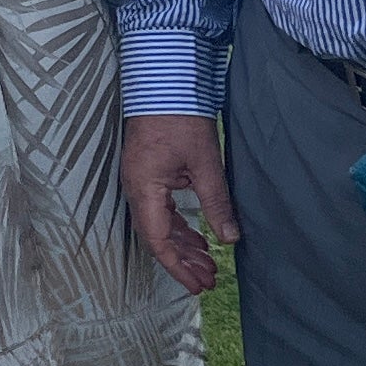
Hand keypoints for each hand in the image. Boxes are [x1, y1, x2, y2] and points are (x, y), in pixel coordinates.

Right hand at [122, 113, 238, 295]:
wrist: (163, 81)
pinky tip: (197, 235)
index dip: (178, 266)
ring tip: (207, 263)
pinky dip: (178, 226)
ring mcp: (140, 180)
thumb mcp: (205, 162)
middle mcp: (136, 188)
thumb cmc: (181, 117)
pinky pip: (159, 209)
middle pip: (156, 236)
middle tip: (208, 280)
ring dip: (182, 244)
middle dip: (183, 260)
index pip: (158, 240)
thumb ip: (216, 202)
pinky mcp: (147, 172)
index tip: (198, 285)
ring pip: (159, 224)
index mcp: (145, 188)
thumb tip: (230, 239)